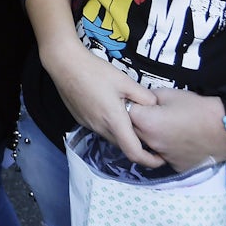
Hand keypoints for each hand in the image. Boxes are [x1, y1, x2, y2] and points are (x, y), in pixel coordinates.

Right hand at [42, 42, 163, 168]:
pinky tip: (110, 108)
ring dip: (123, 134)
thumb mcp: (125, 81)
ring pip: (111, 137)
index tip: (160, 157)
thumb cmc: (94, 71)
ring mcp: (89, 125)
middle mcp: (100, 128)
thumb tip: (155, 107)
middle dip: (138, 145)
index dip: (150, 161)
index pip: (134, 153)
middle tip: (149, 133)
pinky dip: (110, 126)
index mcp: (114, 121)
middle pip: (123, 146)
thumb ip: (143, 96)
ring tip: (129, 117)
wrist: (64, 64)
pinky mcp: (81, 119)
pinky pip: (100, 129)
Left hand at [130, 88, 225, 171]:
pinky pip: (164, 157)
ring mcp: (162, 157)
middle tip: (152, 115)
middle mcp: (150, 143)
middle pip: (132, 132)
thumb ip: (149, 98)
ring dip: (150, 138)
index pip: (125, 113)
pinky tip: (178, 141)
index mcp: (146, 123)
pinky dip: (167, 149)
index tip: (140, 103)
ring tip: (167, 128)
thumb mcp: (169, 94)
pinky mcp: (175, 167)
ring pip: (147, 147)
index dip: (132, 106)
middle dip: (137, 123)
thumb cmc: (198, 108)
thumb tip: (141, 102)